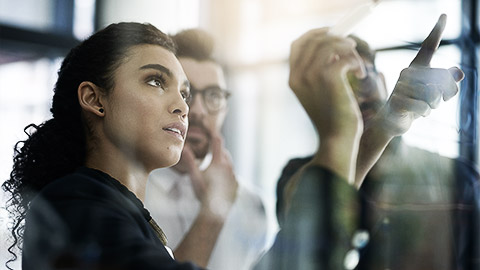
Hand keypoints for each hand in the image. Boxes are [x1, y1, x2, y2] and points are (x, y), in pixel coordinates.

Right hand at [182, 119, 237, 216]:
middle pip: (224, 153)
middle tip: (211, 150)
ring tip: (214, 165)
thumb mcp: (194, 176)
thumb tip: (183, 148)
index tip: (211, 130)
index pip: (217, 142)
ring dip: (222, 162)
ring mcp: (234, 176)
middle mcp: (229, 167)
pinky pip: (232, 175)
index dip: (214, 134)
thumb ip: (189, 161)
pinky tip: (220, 179)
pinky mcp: (236, 185)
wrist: (215, 211)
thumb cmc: (203, 192)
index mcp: (218, 162)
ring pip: (229, 164)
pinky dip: (226, 173)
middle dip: (218, 150)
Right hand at [289, 28, 366, 140]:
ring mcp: (311, 77)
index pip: (298, 44)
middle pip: (314, 39)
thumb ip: (318, 71)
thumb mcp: (319, 92)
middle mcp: (298, 76)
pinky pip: (344, 56)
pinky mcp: (329, 79)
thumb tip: (333, 47)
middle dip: (335, 37)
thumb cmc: (332, 117)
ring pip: (330, 44)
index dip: (315, 34)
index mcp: (293, 79)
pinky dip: (356, 61)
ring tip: (357, 64)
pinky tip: (360, 74)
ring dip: (348, 49)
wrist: (336, 139)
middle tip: (351, 45)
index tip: (332, 33)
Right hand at [373, 14, 463, 136]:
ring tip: (422, 107)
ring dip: (433, 105)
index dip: (437, 31)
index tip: (444, 15)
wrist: (391, 121)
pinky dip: (424, 113)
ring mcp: (401, 86)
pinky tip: (415, 114)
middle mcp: (407, 73)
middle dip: (444, 94)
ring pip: (433, 95)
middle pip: (441, 78)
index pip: (429, 47)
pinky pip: (424, 107)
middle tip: (432, 101)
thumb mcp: (434, 94)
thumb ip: (447, 83)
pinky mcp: (397, 101)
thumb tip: (459, 72)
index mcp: (416, 67)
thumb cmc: (414, 104)